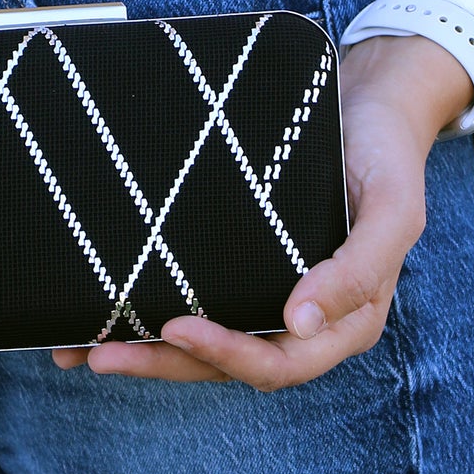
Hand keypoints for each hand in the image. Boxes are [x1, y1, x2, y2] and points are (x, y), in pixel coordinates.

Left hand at [51, 34, 472, 391]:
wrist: (370, 108)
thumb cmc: (385, 156)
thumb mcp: (393, 207)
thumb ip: (360, 269)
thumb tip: (300, 324)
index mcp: (344, 321)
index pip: (279, 361)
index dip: (226, 354)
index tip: (175, 327)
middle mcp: (301, 322)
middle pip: (227, 365)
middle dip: (163, 363)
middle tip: (101, 355)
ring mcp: (267, 299)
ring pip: (202, 347)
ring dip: (144, 351)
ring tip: (80, 349)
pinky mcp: (239, 272)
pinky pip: (193, 305)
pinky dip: (145, 317)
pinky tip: (95, 315)